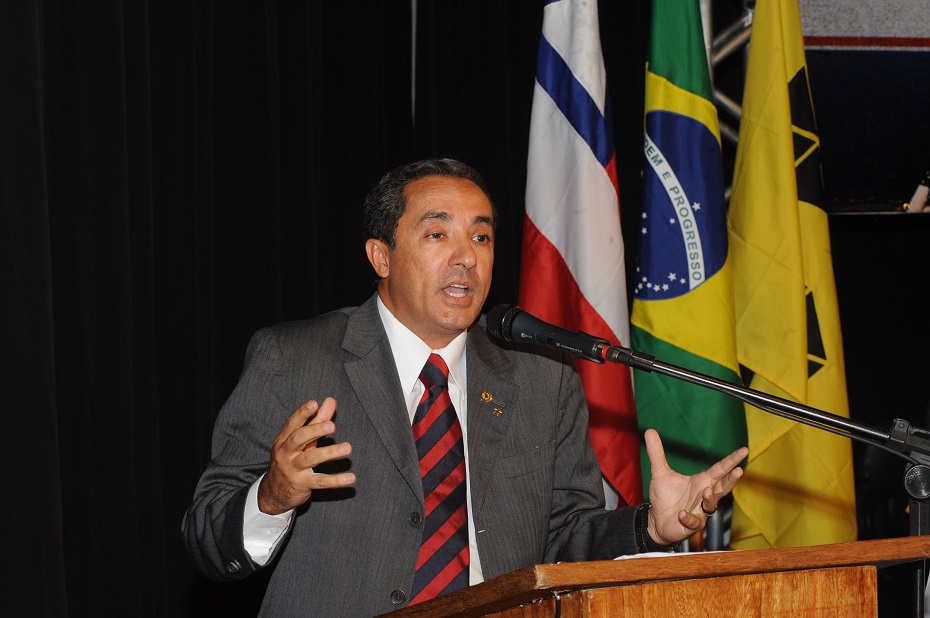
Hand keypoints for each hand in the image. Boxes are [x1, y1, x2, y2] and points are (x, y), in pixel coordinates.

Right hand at [257, 397, 355, 514]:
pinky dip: (336, 480)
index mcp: (284, 439)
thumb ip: (317, 420)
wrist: (273, 492)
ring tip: (347, 448)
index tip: (314, 403)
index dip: (302, 413)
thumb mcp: (302, 441)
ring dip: (329, 452)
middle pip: (298, 439)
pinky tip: (351, 477)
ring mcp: (293, 469)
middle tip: (332, 426)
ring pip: (310, 459)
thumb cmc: (291, 460)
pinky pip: (320, 481)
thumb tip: (330, 400)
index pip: (292, 424)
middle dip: (314, 431)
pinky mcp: (302, 484)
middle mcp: (286, 453)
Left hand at [643, 428, 747, 545]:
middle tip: (739, 471)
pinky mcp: (691, 525)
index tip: (744, 450)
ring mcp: (700, 511)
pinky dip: (688, 517)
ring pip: (711, 505)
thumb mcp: (659, 472)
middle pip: (723, 487)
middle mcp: (704, 495)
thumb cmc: (664, 496)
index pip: (720, 469)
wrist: (656, 519)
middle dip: (732, 480)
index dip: (732, 460)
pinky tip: (681, 513)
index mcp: (702, 481)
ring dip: (710, 498)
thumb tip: (649, 430)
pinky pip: (693, 522)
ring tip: (706, 491)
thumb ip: (656, 453)